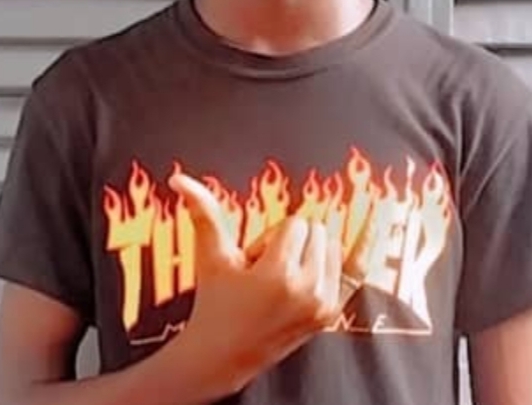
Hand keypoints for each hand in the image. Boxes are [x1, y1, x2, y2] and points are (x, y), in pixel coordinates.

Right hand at [163, 173, 350, 396]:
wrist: (225, 353)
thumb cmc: (215, 302)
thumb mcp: (211, 256)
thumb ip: (202, 212)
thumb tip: (181, 178)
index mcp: (279, 275)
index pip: (295, 223)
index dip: (270, 236)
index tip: (254, 260)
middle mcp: (307, 290)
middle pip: (316, 230)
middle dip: (291, 242)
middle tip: (265, 270)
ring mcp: (323, 305)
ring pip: (331, 245)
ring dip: (309, 253)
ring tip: (280, 280)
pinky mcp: (331, 314)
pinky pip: (350, 267)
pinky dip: (338, 259)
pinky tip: (334, 256)